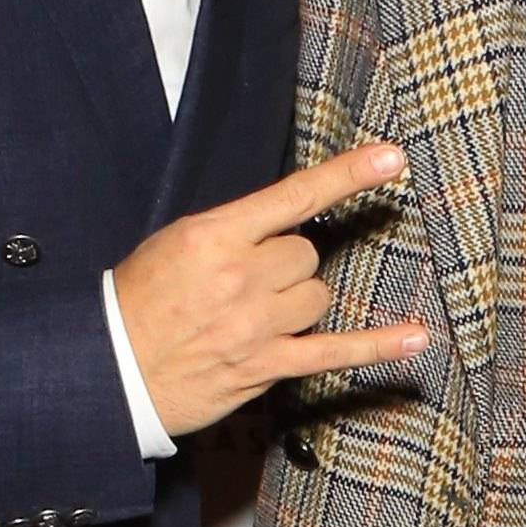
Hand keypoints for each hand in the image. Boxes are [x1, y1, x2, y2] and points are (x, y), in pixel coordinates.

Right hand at [112, 141, 426, 437]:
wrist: (109, 369)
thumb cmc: (138, 301)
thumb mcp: (175, 244)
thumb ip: (233, 231)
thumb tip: (283, 226)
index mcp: (215, 235)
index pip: (295, 196)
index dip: (348, 175)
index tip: (392, 157)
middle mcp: (242, 275)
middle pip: (306, 256)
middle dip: (285, 267)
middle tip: (243, 286)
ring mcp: (257, 323)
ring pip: (317, 296)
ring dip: (297, 303)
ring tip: (253, 318)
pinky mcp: (265, 365)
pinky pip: (335, 352)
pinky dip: (378, 347)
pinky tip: (416, 338)